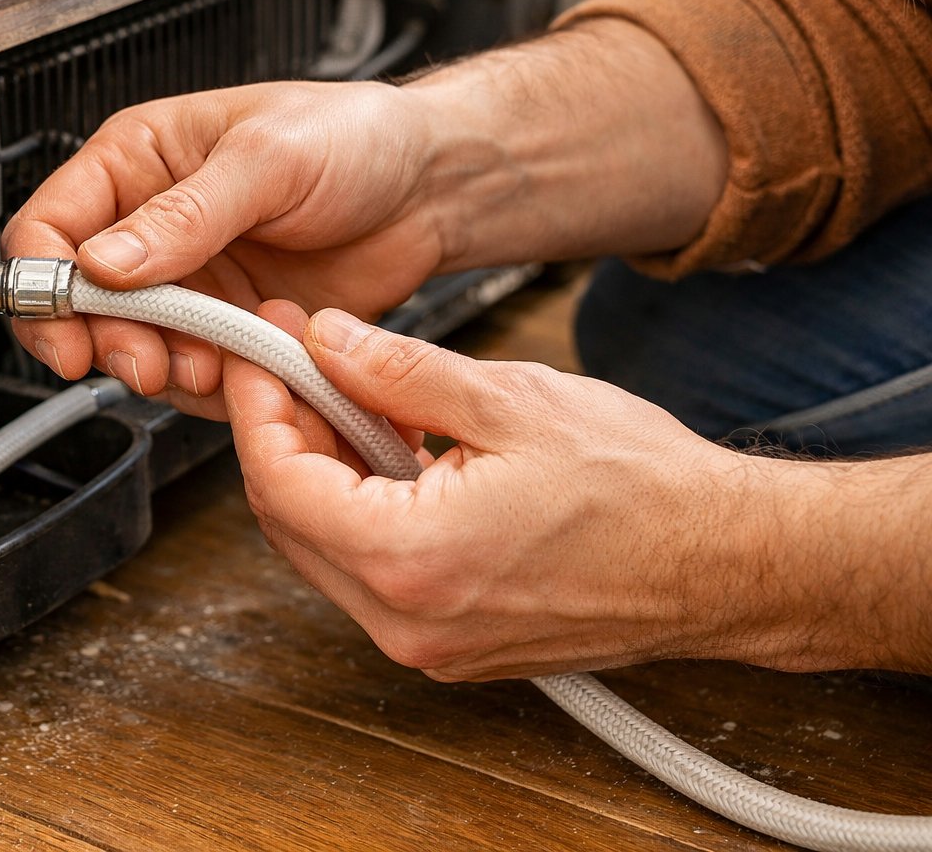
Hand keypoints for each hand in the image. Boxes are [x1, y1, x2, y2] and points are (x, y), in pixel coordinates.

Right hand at [3, 80, 442, 416]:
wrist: (429, 191)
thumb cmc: (355, 138)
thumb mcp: (268, 159)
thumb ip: (186, 213)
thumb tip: (107, 260)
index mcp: (140, 161)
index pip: (51, 224)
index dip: (46, 281)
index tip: (69, 323)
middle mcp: (151, 225)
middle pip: (78, 302)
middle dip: (103, 340)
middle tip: (144, 359)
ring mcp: (189, 282)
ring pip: (130, 346)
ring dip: (160, 367)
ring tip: (206, 363)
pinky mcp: (226, 328)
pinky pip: (190, 373)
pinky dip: (208, 386)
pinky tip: (243, 369)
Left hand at [223, 305, 931, 678]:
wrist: (725, 562)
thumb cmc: (641, 487)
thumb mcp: (510, 400)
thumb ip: (398, 371)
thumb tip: (325, 341)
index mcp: (411, 559)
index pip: (277, 482)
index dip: (259, 405)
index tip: (263, 351)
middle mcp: (405, 621)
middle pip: (288, 520)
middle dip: (284, 433)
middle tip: (301, 365)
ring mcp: (426, 643)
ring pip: (323, 548)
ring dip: (323, 471)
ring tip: (357, 400)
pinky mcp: (449, 644)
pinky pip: (369, 573)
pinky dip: (362, 510)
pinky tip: (393, 453)